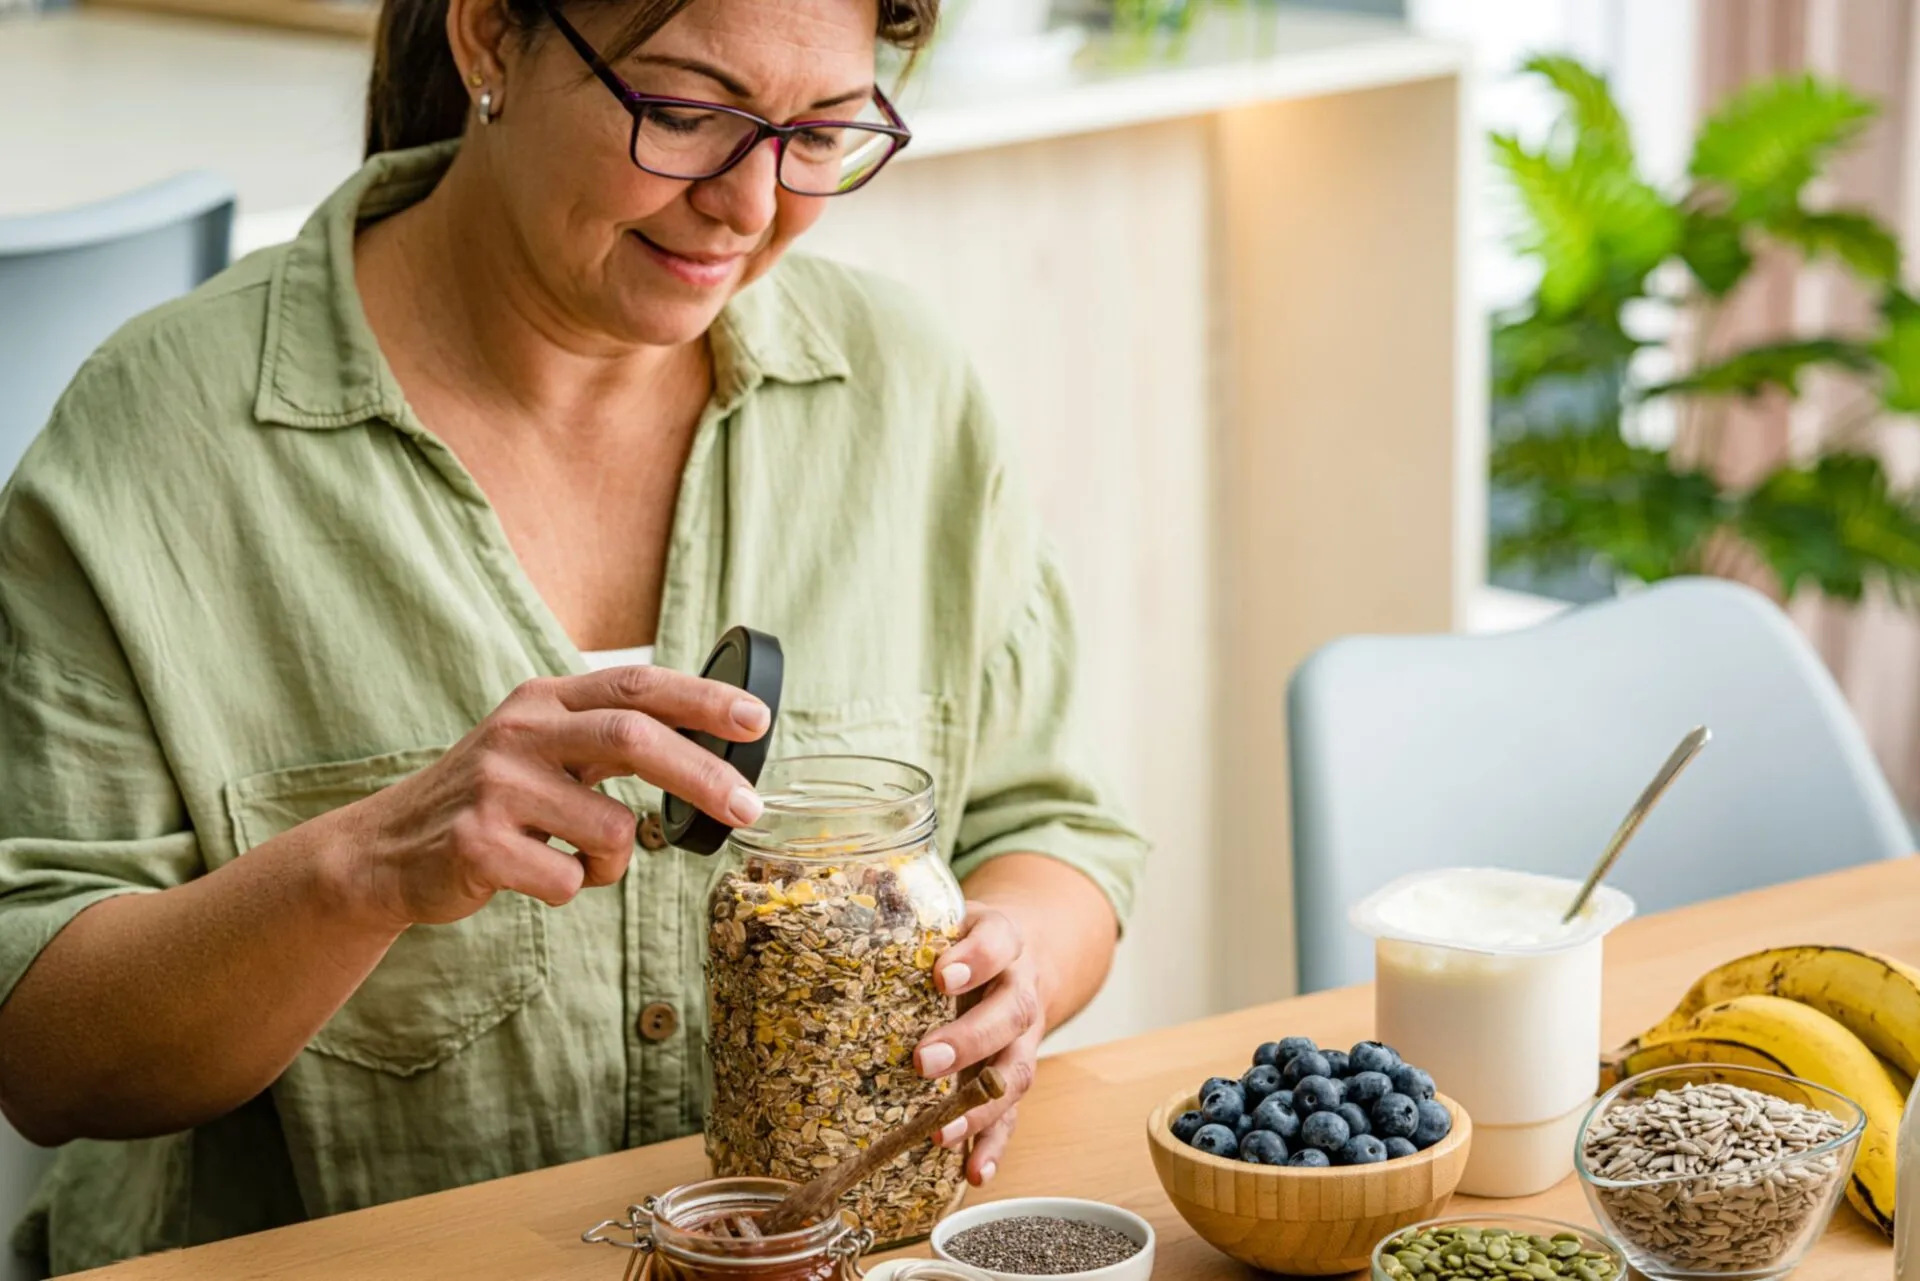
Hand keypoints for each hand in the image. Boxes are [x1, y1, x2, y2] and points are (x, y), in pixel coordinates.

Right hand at [334, 667, 769, 927]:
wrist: (387, 850)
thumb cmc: (490, 801)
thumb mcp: (541, 748)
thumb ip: (607, 737)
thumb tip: (712, 744)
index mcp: (543, 701)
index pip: (637, 685)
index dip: (703, 700)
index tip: (758, 720)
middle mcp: (520, 733)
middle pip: (634, 739)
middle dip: (704, 775)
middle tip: (749, 807)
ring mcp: (496, 787)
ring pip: (612, 830)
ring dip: (615, 862)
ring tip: (575, 858)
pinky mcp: (477, 844)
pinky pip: (569, 879)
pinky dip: (570, 888)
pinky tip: (532, 875)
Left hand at [913, 904, 1044, 1185]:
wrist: (1024, 954)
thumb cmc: (964, 936)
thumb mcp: (944, 912)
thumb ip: (903, 907)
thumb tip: (841, 889)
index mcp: (1003, 939)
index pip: (997, 941)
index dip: (976, 958)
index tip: (942, 974)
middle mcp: (1020, 989)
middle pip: (1009, 1014)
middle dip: (969, 1040)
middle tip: (923, 1060)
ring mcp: (1024, 1038)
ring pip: (1016, 1071)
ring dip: (981, 1106)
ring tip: (943, 1130)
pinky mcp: (1016, 1075)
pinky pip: (1013, 1115)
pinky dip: (995, 1145)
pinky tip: (973, 1172)